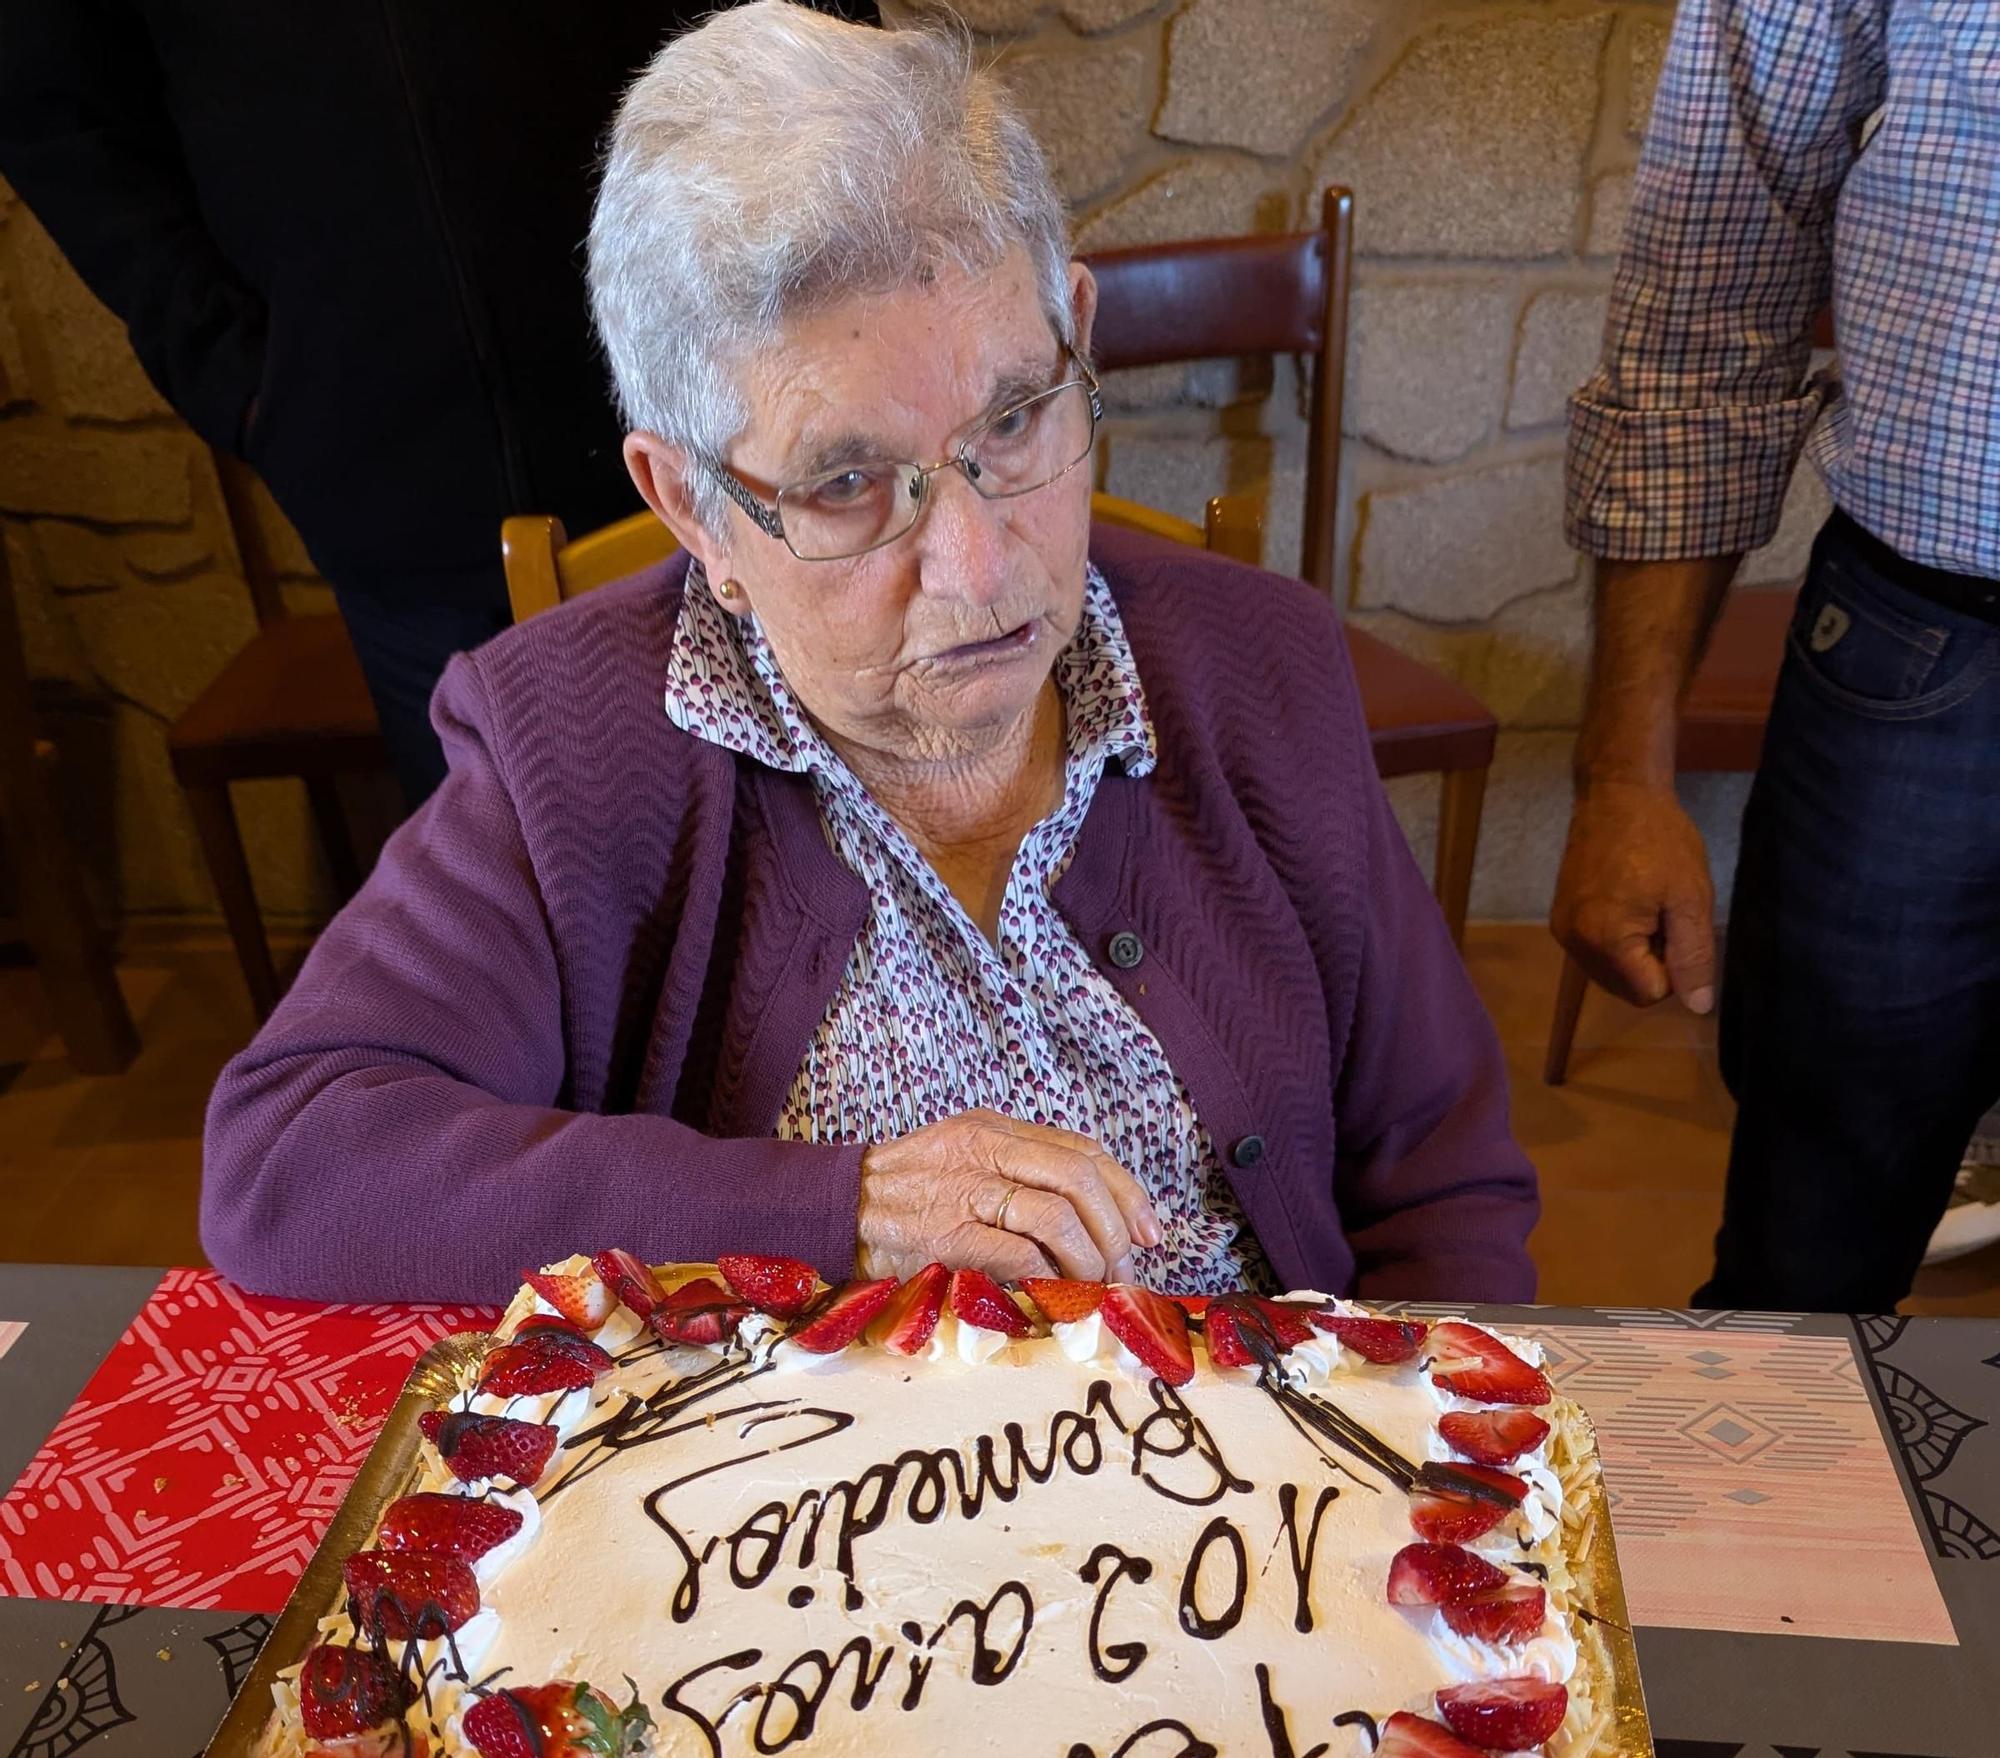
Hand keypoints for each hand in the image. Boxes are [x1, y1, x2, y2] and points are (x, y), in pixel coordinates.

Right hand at [856, 1109, 1164, 1283]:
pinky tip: (1053, 1295)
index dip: (1126, 1193)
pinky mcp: (945, 1234)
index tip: (1149, 1233)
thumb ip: (1016, 1175)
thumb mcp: (962, 1161)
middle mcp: (982, 1149)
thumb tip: (1090, 1218)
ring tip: (1092, 1288)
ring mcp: (963, 1190)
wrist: (833, 1209)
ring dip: (1088, 1260)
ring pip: (1056, 1217)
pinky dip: (1048, 1278)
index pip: (1081, 1150)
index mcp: (992, 1129)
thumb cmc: (903, 1196)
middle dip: (1115, 1229)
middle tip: (1124, 1271)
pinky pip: (1018, 1255)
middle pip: (1078, 1178)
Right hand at [1551, 780, 1715, 1011]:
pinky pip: (1595, 952)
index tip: (1675, 923)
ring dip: (1634, 952)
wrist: (1617, 795)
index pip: (1650, 994)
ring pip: (1611, 973)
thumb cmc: (1661, 840)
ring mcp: (1563, 931)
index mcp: (1606, 940)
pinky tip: (1625, 901)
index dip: (1674, 966)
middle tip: (1662, 913)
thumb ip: (1694, 957)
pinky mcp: (1559, 918)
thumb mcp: (1690, 898)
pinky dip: (1614, 939)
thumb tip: (1699, 1008)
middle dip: (1652, 962)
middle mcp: (1575, 943)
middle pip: (1627, 988)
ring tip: (1644, 905)